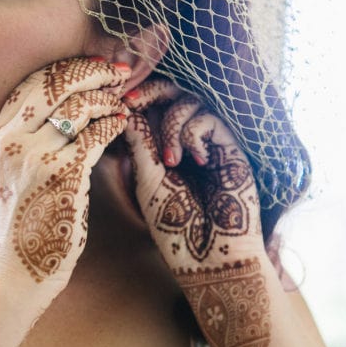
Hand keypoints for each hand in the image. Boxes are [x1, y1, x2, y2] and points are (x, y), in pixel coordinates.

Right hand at [0, 57, 130, 292]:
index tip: (93, 66)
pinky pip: (93, 136)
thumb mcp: (10, 172)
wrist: (14, 270)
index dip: (66, 69)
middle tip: (118, 72)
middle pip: (54, 85)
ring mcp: (33, 157)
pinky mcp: (61, 175)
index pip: (31, 84)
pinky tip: (120, 124)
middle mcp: (9, 140)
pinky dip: (111, 125)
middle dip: (92, 72)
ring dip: (106, 100)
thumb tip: (68, 106)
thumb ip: (28, 138)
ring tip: (120, 103)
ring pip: (78, 107)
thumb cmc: (21, 223)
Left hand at [124, 78, 270, 346]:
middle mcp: (183, 141)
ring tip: (171, 161)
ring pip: (190, 102)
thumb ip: (140, 142)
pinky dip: (196, 133)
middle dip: (151, 92)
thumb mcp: (146, 179)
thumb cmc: (174, 225)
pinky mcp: (230, 149)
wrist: (209, 255)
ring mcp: (207, 143)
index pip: (148, 108)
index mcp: (159, 148)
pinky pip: (210, 120)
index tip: (115, 100)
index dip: (134, 98)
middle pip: (171, 94)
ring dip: (173, 124)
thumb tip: (125, 107)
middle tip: (132, 99)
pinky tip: (198, 161)